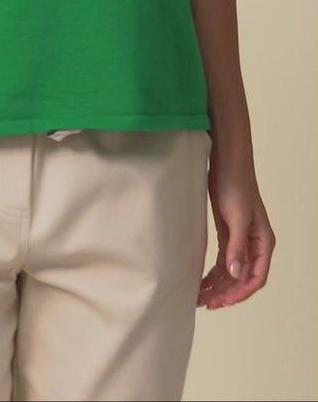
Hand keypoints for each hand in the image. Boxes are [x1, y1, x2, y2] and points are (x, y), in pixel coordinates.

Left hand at [198, 148, 274, 309]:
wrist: (226, 161)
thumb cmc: (235, 185)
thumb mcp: (236, 217)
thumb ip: (236, 247)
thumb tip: (236, 275)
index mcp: (263, 243)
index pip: (255, 278)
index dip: (239, 293)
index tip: (221, 301)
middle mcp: (254, 245)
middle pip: (242, 278)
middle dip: (225, 293)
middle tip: (206, 303)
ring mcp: (240, 240)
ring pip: (231, 271)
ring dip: (218, 285)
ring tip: (200, 296)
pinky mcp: (227, 233)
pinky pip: (222, 260)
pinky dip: (213, 272)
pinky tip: (202, 280)